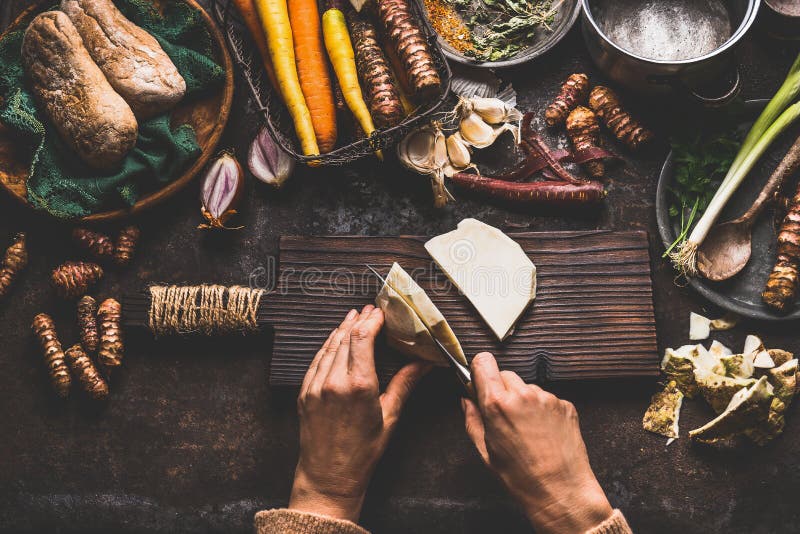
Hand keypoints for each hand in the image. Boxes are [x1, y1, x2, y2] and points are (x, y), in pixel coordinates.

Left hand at [289, 305, 429, 522]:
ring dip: (342, 329)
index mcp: (359, 387)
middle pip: (345, 337)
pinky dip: (327, 346)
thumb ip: (405, 384)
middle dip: (359, 320)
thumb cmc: (363, 452)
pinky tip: (335, 339)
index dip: (371, 320)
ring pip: (329, 346)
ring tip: (353, 317)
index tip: (381, 313)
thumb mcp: (390, 417)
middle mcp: (334, 382)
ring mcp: (315, 387)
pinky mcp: (304, 393)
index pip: (362, 338)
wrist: (329, 477)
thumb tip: (425, 362)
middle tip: (370, 310)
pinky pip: (316, 361)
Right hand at [462, 352, 611, 533]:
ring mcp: (546, 398)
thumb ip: (472, 420)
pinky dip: (541, 410)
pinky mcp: (565, 405)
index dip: (479, 371)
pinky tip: (542, 433)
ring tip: (526, 430)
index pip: (483, 362)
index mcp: (497, 405)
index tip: (480, 384)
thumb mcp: (486, 452)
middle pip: (504, 374)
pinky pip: (546, 398)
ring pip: (526, 387)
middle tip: (502, 415)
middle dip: (500, 390)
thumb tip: (466, 401)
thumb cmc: (522, 478)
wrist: (561, 492)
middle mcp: (522, 395)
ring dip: (522, 400)